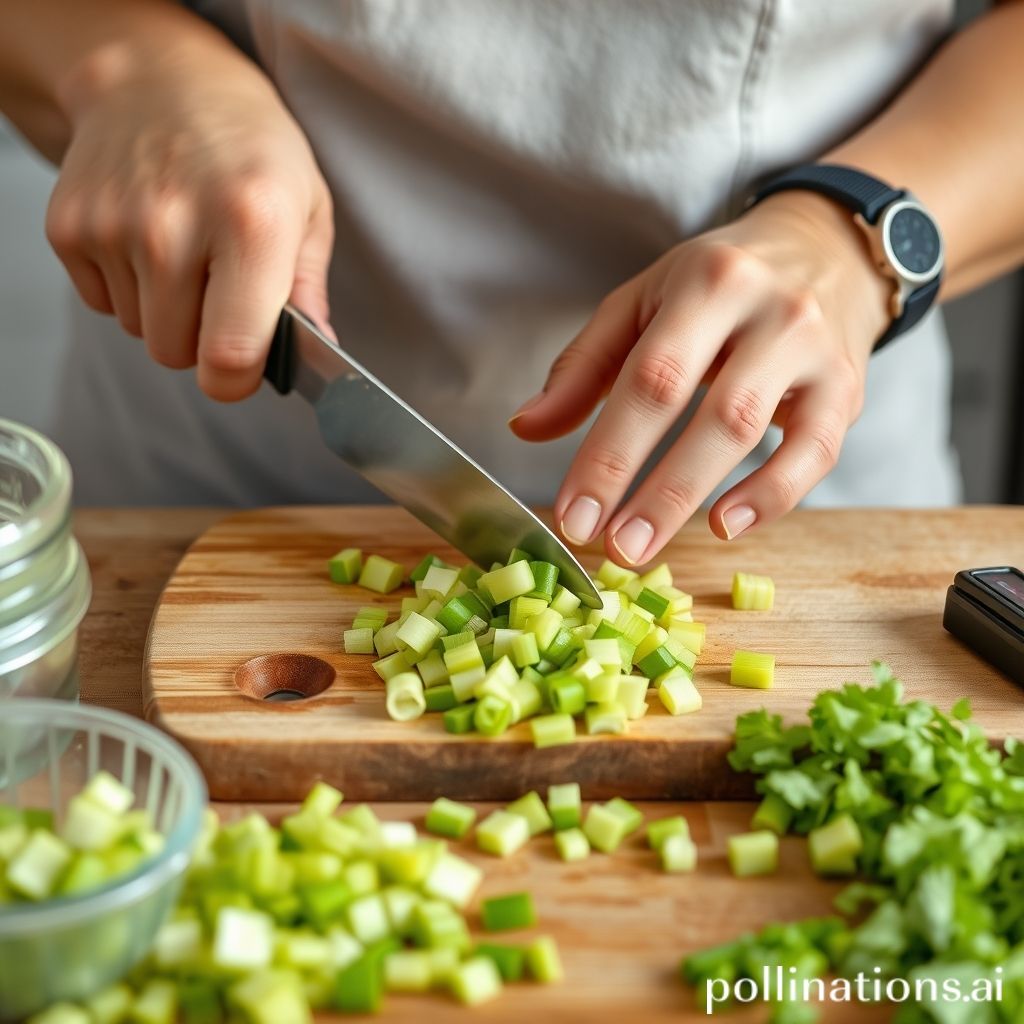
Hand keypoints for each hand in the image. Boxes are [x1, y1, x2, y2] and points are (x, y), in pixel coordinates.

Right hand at [45, 38, 332, 399]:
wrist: (162, 80)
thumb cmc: (250, 149)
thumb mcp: (307, 208)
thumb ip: (308, 290)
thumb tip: (316, 353)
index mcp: (251, 223)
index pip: (230, 354)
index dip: (237, 379)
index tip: (245, 367)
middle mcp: (175, 224)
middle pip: (177, 354)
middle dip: (203, 341)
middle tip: (221, 291)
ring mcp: (114, 225)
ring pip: (141, 333)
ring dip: (166, 314)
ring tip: (187, 254)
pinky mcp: (69, 228)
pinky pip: (105, 306)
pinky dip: (129, 290)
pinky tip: (149, 242)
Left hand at [510, 192, 892, 564]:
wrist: (824, 249)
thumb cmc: (716, 285)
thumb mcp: (642, 303)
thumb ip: (584, 367)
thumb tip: (526, 428)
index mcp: (706, 282)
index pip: (649, 378)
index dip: (608, 453)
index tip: (574, 514)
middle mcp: (768, 309)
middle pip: (707, 410)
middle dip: (654, 489)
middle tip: (612, 548)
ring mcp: (814, 348)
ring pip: (755, 431)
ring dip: (694, 497)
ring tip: (646, 546)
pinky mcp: (846, 386)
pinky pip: (817, 452)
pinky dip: (775, 496)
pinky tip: (728, 527)